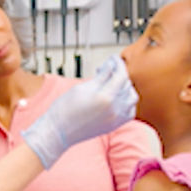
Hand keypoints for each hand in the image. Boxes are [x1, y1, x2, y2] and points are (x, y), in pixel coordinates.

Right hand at [20, 55, 138, 168]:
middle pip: (126, 85)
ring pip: (132, 98)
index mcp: (105, 98)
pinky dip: (127, 102)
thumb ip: (101, 77)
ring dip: (125, 87)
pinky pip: (130, 111)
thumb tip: (112, 66)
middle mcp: (115, 109)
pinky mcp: (114, 126)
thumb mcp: (82, 88)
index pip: (121, 75)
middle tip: (107, 68)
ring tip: (112, 83)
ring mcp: (116, 119)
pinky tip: (117, 97)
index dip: (118, 64)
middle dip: (118, 74)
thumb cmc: (65, 108)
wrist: (59, 132)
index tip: (113, 58)